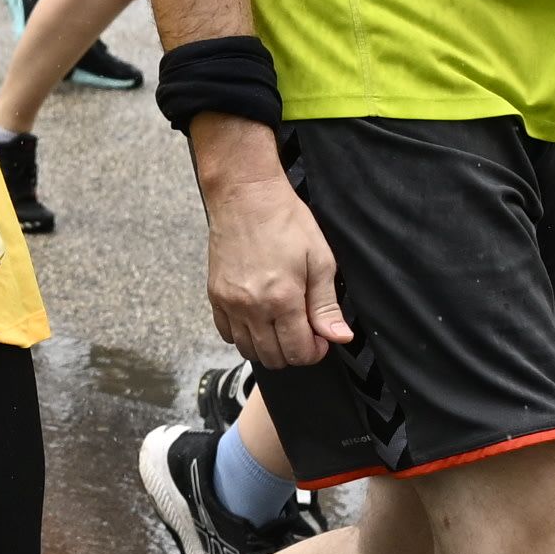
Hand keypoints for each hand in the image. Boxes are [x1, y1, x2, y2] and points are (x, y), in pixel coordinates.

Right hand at [192, 135, 352, 368]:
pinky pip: (226, 334)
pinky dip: (243, 336)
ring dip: (269, 347)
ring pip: (248, 350)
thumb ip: (326, 304)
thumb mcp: (319, 260)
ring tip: (282, 326)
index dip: (316, 351)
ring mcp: (229, 303)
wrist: (245, 196)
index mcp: (282, 299)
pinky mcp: (215, 295)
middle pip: (273, 357)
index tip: (322, 338)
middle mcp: (251, 307)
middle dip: (294, 352)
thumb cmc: (286, 221)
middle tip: (305, 331)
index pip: (299, 351)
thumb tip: (339, 337)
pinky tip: (258, 320)